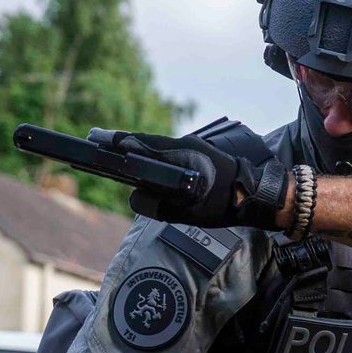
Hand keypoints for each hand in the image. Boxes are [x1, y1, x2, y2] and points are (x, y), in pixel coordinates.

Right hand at [92, 129, 281, 229]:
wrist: (257, 194)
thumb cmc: (225, 204)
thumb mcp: (188, 213)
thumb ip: (157, 207)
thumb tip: (134, 197)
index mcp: (183, 155)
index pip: (145, 145)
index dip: (120, 143)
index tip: (98, 139)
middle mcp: (186, 145)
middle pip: (146, 142)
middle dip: (121, 142)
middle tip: (95, 139)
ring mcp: (192, 146)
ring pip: (157, 145)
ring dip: (136, 147)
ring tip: (112, 149)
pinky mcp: (196, 152)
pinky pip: (168, 150)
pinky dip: (151, 152)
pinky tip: (141, 160)